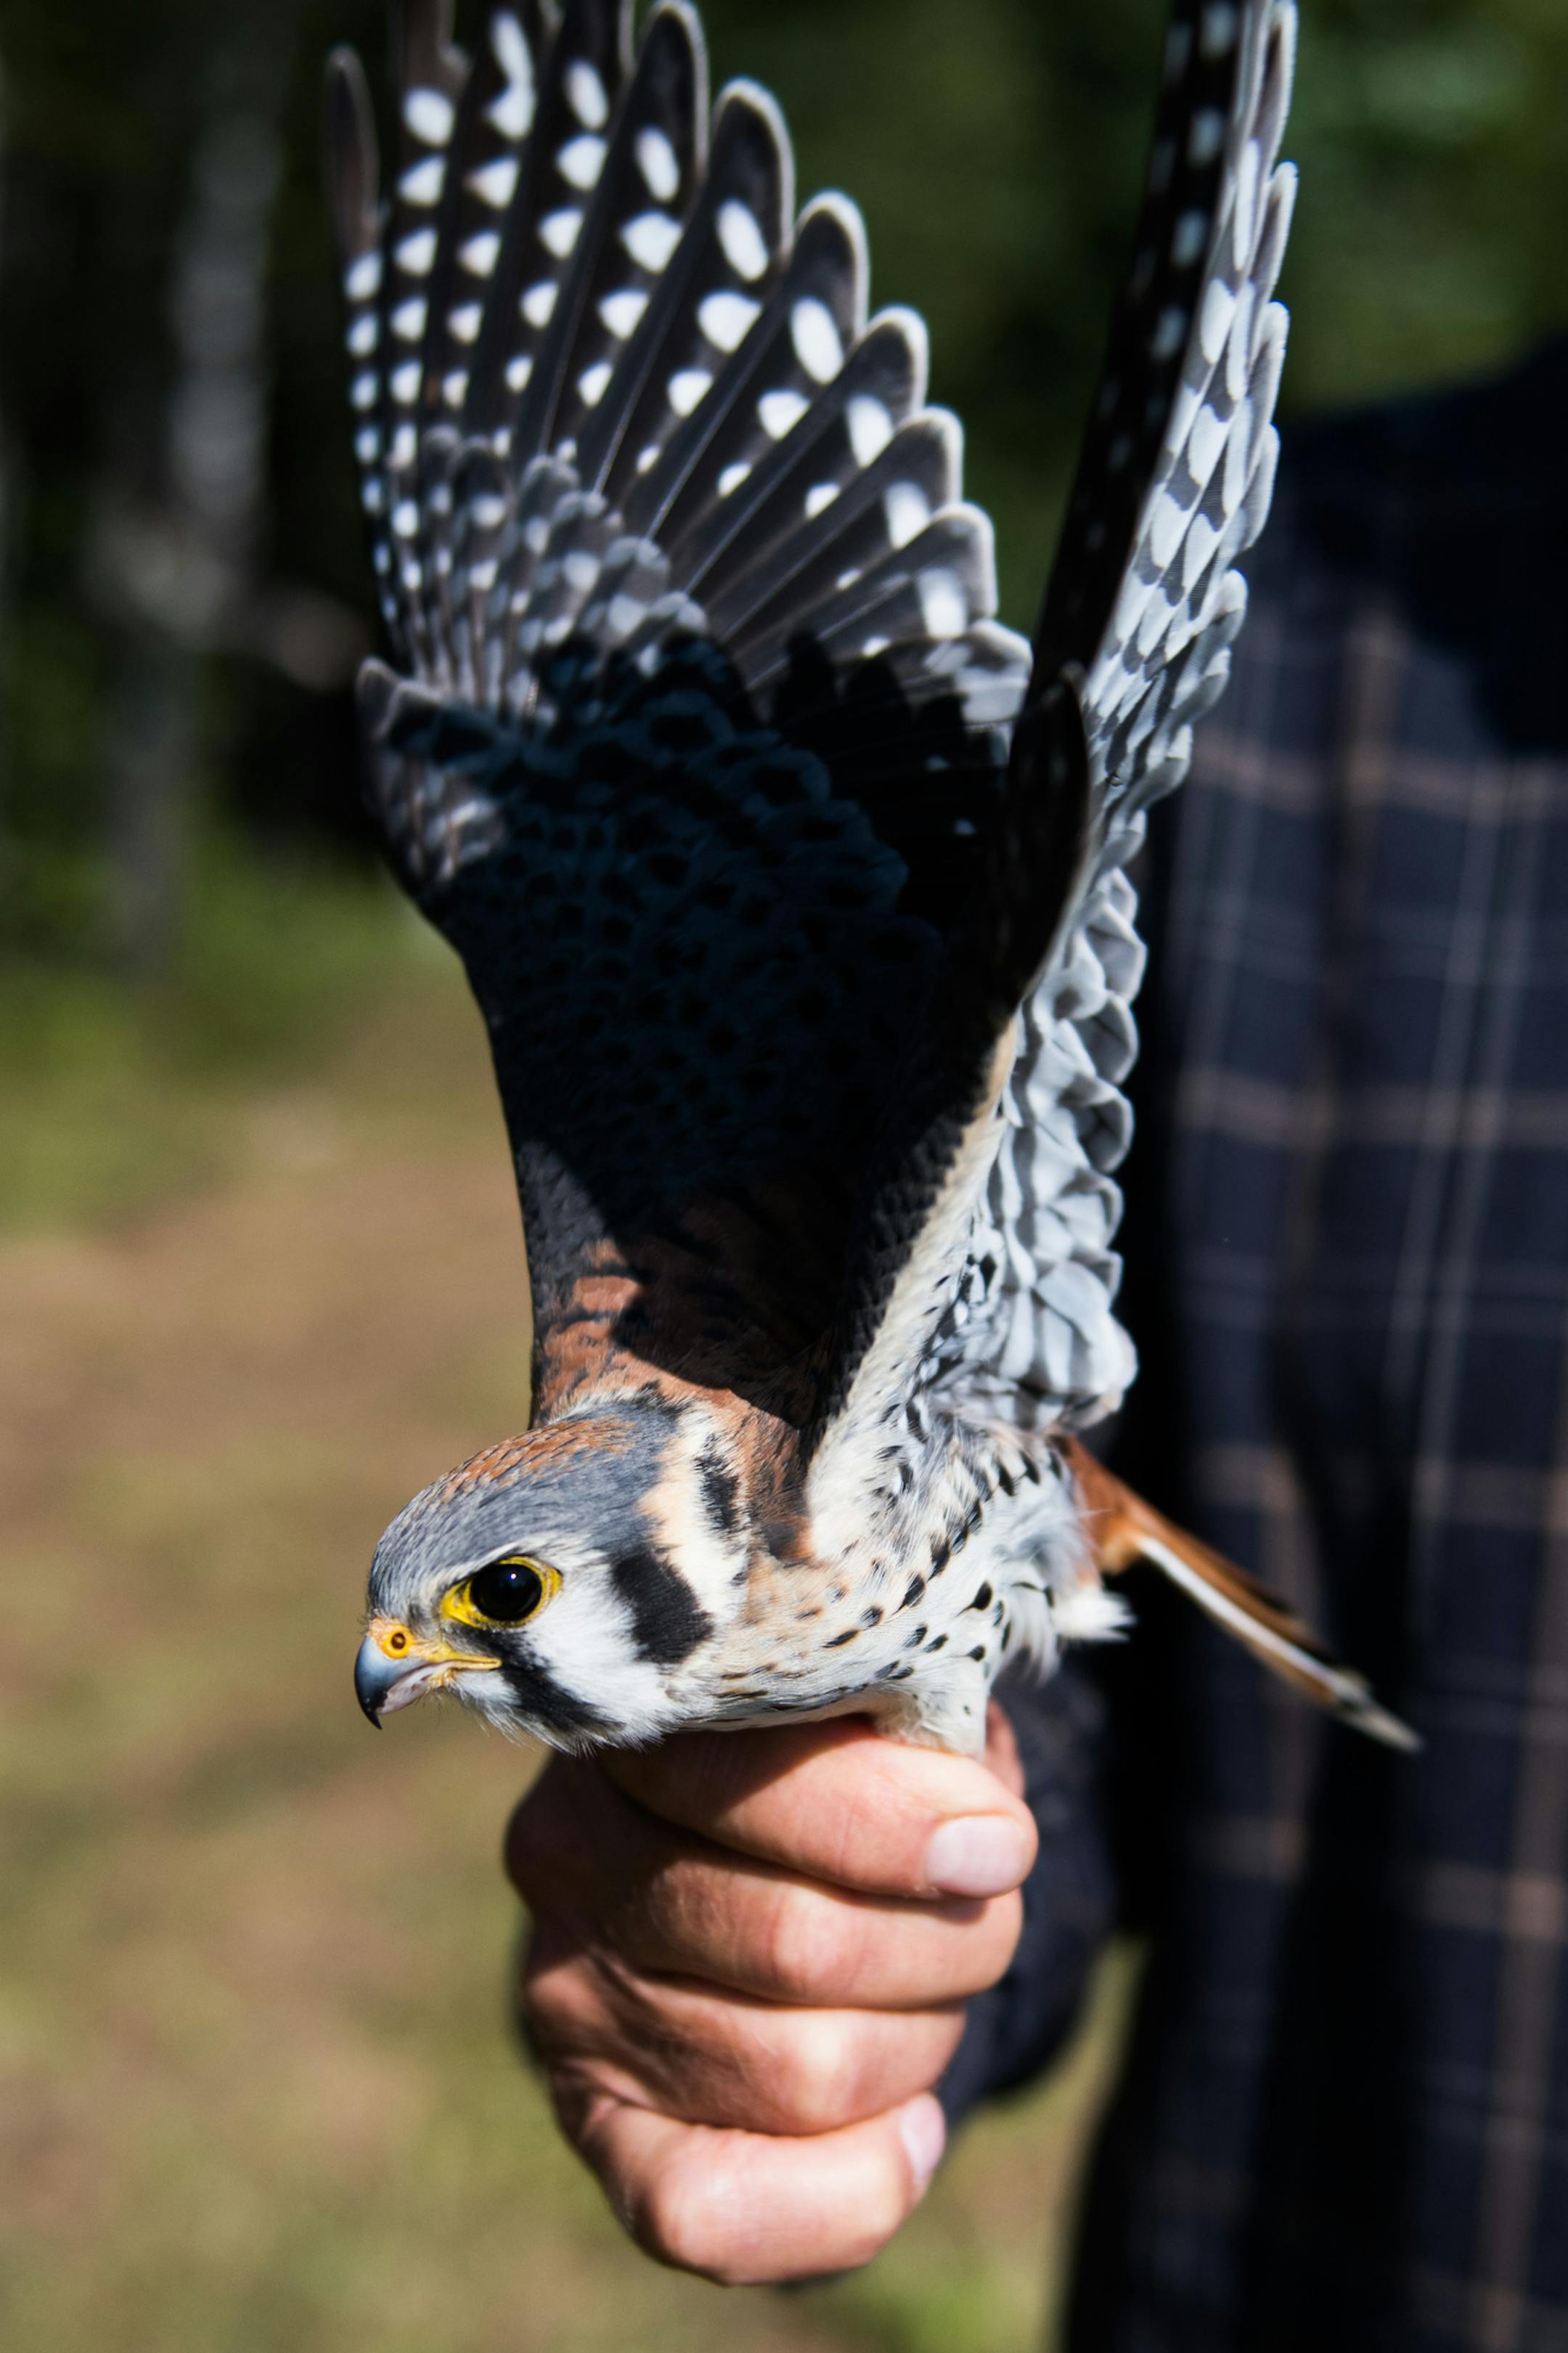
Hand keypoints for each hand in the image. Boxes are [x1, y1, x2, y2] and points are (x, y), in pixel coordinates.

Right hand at [505, 1704, 1036, 2283]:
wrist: (774, 1862)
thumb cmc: (854, 1762)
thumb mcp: (884, 1707)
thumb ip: (915, 1727)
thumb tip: (978, 1826)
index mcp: (632, 1727)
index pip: (749, 1779)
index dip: (900, 1823)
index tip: (1001, 1841)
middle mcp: (569, 1859)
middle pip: (799, 1944)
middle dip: (944, 1942)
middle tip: (985, 1910)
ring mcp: (569, 2001)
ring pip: (800, 2072)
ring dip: (919, 2041)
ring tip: (932, 1992)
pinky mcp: (600, 2130)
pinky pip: (711, 2215)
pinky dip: (853, 2187)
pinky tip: (911, 2128)